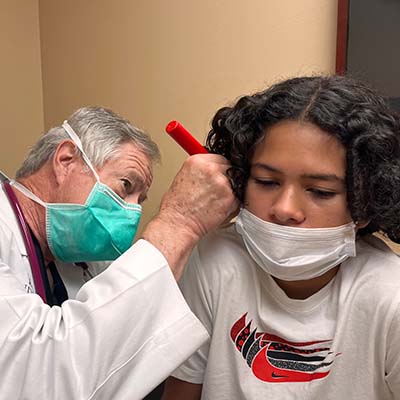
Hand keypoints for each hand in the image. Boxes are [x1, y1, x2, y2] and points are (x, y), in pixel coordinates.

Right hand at [141, 154, 238, 278]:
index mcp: (197, 161)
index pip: (219, 158)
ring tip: (216, 201)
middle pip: (230, 168)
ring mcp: (222, 182)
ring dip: (231, 191)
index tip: (219, 175)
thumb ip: (200, 170)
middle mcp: (210, 168)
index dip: (220, 169)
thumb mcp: (183, 178)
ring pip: (236, 183)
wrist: (178, 224)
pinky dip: (232, 204)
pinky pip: (238, 198)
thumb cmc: (177, 207)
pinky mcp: (230, 197)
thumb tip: (213, 170)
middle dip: (227, 179)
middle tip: (218, 191)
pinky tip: (219, 208)